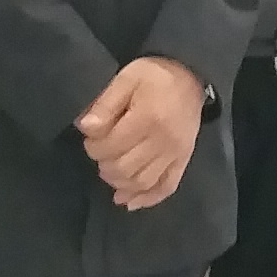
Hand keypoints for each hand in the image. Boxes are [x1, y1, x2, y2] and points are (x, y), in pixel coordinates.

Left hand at [74, 57, 205, 210]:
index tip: (90, 137)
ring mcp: (176, 153)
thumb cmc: (154, 74)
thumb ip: (105, 104)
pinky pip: (166, 187)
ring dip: (120, 183)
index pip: (111, 147)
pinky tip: (129, 201)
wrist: (190, 74)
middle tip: (99, 152)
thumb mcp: (125, 78)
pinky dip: (147, 199)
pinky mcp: (184, 160)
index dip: (93, 146)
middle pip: (124, 169)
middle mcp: (163, 141)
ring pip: (142, 182)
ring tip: (110, 172)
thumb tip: (85, 128)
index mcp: (147, 118)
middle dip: (104, 164)